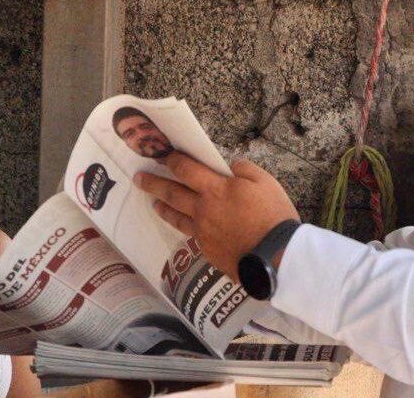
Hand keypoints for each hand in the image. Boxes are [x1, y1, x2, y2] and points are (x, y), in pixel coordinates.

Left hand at [134, 152, 299, 281]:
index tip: (163, 155)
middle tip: (139, 179)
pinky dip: (184, 227)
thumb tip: (230, 167)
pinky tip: (183, 226)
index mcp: (216, 189)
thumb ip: (244, 170)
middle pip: (172, 193)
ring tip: (154, 203)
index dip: (173, 161)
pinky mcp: (207, 250)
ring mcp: (203, 231)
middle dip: (153, 184)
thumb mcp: (265, 182)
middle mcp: (203, 209)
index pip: (186, 170)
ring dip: (163, 208)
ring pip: (176, 217)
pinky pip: (190, 234)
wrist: (274, 257)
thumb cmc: (273, 216)